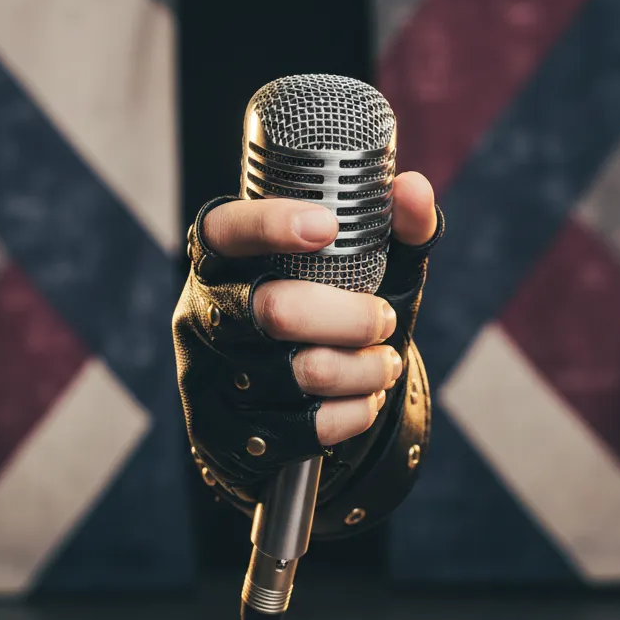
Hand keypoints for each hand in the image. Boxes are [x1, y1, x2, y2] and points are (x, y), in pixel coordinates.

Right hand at [201, 172, 437, 446]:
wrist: (288, 411)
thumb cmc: (329, 319)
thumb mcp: (364, 271)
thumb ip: (393, 229)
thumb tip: (413, 188)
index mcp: (223, 259)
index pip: (228, 230)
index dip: (271, 224)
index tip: (328, 226)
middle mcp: (207, 312)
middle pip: (278, 310)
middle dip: (352, 318)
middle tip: (383, 320)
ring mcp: (212, 375)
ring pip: (304, 372)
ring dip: (365, 369)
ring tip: (385, 363)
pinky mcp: (229, 431)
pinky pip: (308, 426)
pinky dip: (354, 412)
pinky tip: (363, 399)